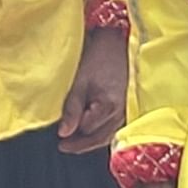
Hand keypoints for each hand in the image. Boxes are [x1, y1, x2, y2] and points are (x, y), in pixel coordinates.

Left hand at [54, 22, 130, 154]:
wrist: (118, 41)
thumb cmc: (99, 57)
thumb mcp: (80, 81)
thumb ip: (72, 108)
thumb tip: (64, 133)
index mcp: (110, 107)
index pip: (89, 131)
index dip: (73, 136)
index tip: (58, 138)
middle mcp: (123, 113)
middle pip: (100, 137)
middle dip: (82, 144)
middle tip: (64, 146)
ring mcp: (128, 111)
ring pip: (109, 134)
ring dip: (91, 139)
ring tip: (74, 141)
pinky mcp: (129, 106)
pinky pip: (115, 125)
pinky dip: (102, 130)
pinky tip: (92, 129)